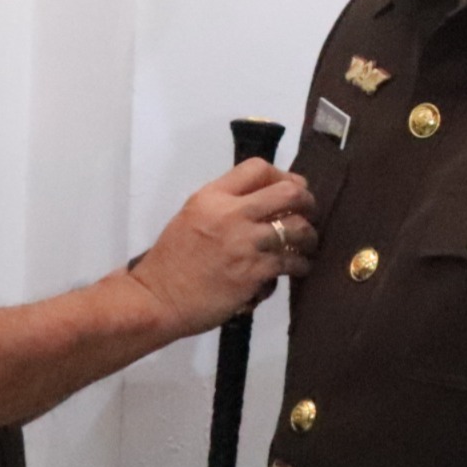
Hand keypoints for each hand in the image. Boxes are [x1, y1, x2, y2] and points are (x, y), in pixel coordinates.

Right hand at [123, 159, 316, 335]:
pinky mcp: (255, 272)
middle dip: (307, 201)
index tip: (289, 188)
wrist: (157, 299)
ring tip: (307, 244)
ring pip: (298, 229)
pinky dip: (300, 265)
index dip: (282, 175)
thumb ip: (224, 205)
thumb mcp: (192, 217)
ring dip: (309, 237)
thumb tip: (263, 202)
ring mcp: (245, 243)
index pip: (257, 167)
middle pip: (288, 193)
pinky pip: (291, 262)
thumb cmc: (171, 261)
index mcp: (212, 197)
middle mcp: (231, 214)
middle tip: (308, 212)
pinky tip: (299, 267)